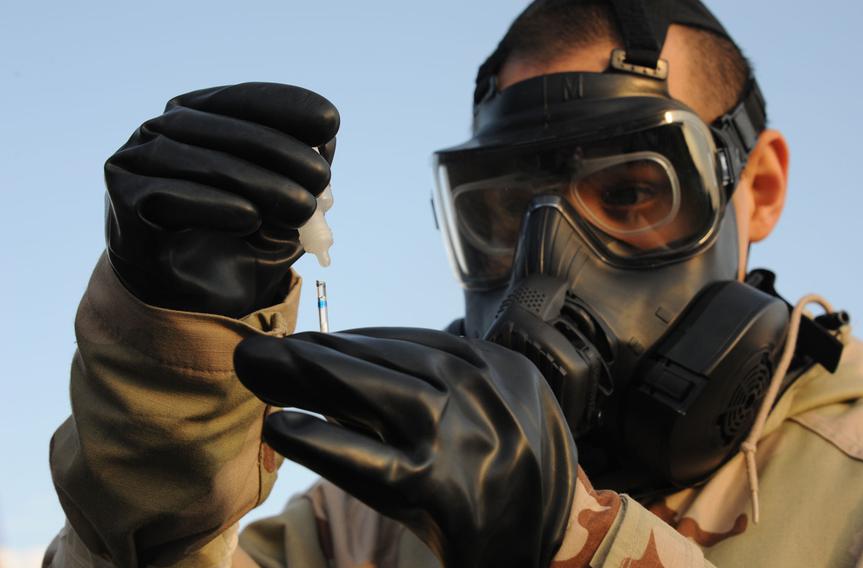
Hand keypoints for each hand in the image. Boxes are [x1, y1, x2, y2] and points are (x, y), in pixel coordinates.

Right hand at [104, 82, 338, 316]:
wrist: (195, 301)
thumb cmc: (240, 243)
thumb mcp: (284, 207)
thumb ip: (299, 175)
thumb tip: (323, 145)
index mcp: (199, 118)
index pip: (241, 101)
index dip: (285, 106)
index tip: (330, 121)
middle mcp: (161, 131)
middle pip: (220, 128)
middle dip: (279, 150)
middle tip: (322, 178)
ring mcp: (134, 162)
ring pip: (193, 160)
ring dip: (254, 182)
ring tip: (301, 207)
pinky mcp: (121, 202)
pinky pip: (164, 196)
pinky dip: (211, 205)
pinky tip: (249, 218)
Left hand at [234, 327, 576, 567]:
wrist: (537, 550)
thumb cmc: (512, 477)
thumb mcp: (500, 413)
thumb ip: (444, 386)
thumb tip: (354, 362)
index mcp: (503, 370)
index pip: (416, 344)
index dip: (356, 341)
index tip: (312, 340)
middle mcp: (485, 395)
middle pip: (390, 361)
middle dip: (323, 350)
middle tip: (265, 347)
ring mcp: (463, 438)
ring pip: (378, 392)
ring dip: (312, 374)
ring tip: (261, 367)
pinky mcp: (439, 489)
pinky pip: (369, 462)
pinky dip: (322, 441)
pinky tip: (281, 426)